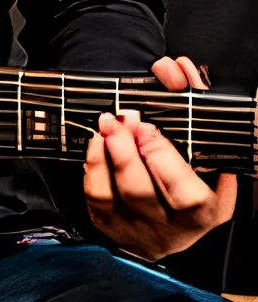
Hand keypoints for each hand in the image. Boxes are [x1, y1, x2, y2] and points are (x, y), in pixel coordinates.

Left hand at [83, 54, 235, 259]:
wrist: (170, 226)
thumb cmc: (191, 182)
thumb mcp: (208, 158)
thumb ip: (197, 118)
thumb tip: (179, 72)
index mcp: (203, 212)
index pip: (187, 195)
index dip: (163, 160)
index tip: (147, 128)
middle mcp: (170, 228)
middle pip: (141, 193)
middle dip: (125, 152)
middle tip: (121, 119)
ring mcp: (136, 229)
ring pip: (111, 197)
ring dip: (103, 156)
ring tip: (105, 124)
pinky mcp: (110, 228)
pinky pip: (94, 198)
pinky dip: (92, 166)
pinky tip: (96, 143)